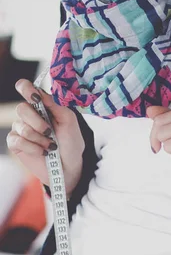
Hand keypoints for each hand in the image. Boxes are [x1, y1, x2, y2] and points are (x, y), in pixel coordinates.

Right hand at [6, 80, 83, 196]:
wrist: (69, 166)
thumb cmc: (71, 142)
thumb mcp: (69, 121)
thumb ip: (56, 105)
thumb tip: (41, 93)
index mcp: (43, 106)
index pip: (26, 88)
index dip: (26, 88)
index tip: (35, 98)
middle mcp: (29, 115)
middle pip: (21, 108)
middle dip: (38, 122)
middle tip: (50, 132)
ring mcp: (21, 129)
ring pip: (21, 127)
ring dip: (39, 138)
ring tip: (50, 146)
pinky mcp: (16, 143)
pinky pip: (18, 141)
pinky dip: (33, 148)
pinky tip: (42, 152)